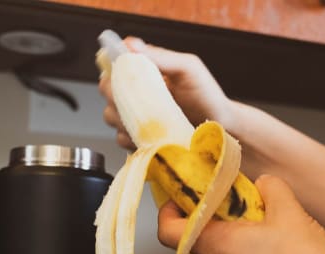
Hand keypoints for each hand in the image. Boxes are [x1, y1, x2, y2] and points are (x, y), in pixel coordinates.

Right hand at [99, 37, 235, 150]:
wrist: (218, 128)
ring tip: (148, 121)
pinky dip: (130, 138)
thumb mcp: (187, 68)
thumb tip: (132, 44)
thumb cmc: (206, 95)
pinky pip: (120, 138)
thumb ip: (161, 56)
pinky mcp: (137, 138)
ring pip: (111, 116)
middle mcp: (136, 92)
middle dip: (117, 97)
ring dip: (124, 119)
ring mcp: (136, 116)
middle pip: (107, 91)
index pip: (114, 65)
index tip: (125, 78)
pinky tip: (147, 137)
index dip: (113, 71)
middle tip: (139, 102)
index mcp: (145, 71)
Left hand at [157, 175, 324, 253]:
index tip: (181, 197)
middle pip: (195, 239)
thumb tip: (264, 184)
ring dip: (230, 234)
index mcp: (216, 246)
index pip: (168, 232)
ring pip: (217, 253)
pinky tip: (271, 244)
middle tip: (230, 200)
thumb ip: (271, 188)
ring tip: (260, 221)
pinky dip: (243, 252)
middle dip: (210, 216)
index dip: (168, 211)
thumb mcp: (289, 210)